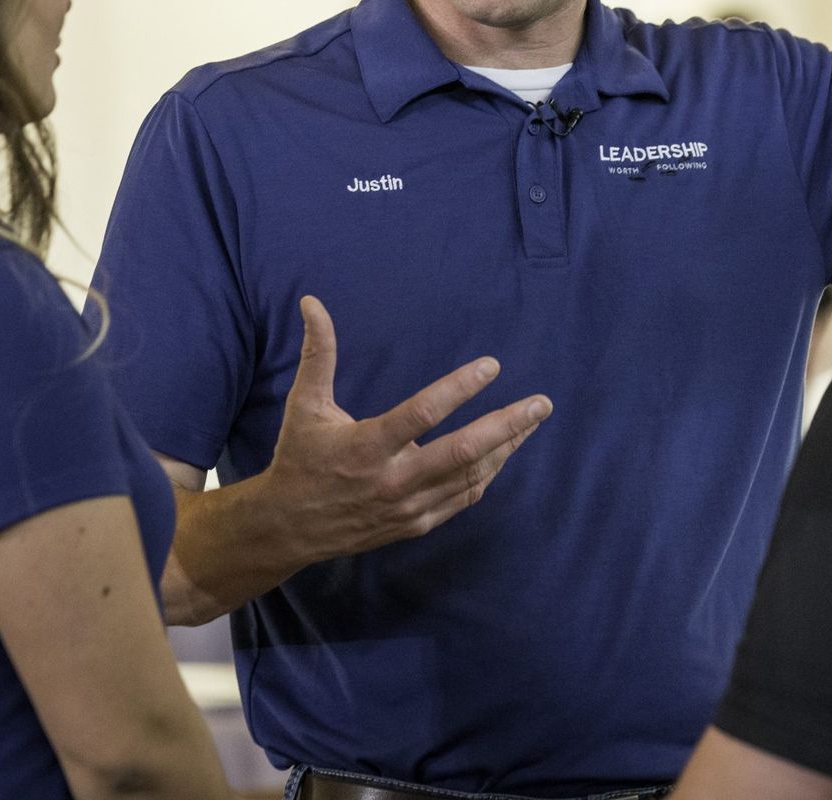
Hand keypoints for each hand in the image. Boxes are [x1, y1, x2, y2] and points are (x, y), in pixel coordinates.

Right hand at [261, 295, 549, 559]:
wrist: (289, 528)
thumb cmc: (300, 458)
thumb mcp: (304, 404)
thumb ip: (317, 353)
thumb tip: (313, 303)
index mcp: (366, 447)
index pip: (422, 414)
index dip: (459, 389)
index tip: (492, 366)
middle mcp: (392, 480)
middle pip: (463, 451)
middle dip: (508, 425)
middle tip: (542, 403)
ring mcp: (407, 507)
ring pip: (471, 476)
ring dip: (507, 447)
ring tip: (533, 421)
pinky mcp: (415, 524)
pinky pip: (463, 498)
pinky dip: (488, 474)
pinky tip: (505, 452)